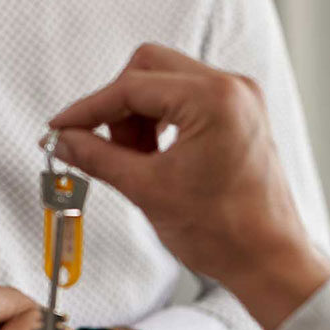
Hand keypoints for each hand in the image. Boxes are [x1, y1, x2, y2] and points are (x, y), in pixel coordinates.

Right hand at [49, 43, 329, 329]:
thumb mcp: (147, 190)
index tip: (60, 127)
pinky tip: (154, 155)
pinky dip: (162, 119)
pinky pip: (187, 97)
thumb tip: (63, 140)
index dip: (89, 108)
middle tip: (102, 147)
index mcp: (214, 98)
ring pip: (166, 80)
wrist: (270, 261)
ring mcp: (240, 97)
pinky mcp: (240, 112)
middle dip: (117, 106)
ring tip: (135, 160)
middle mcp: (232, 87)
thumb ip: (98, 157)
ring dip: (139, 114)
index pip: (132, 87)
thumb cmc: (223, 231)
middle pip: (149, 68)